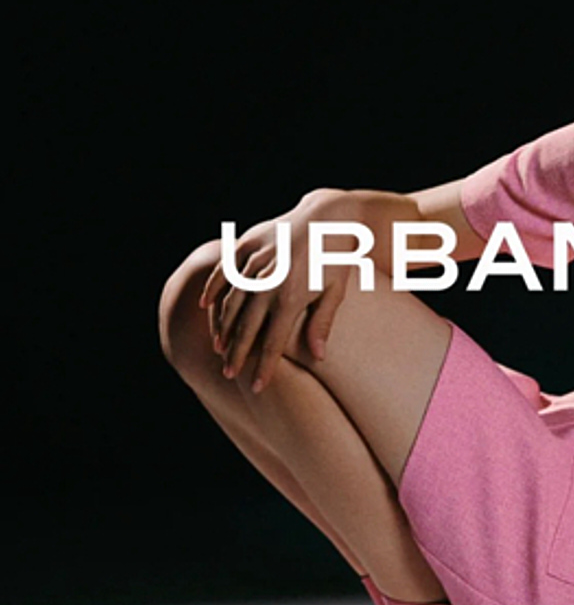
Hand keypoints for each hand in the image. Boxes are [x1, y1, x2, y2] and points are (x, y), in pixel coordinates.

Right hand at [198, 190, 352, 391]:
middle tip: (229, 374)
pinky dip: (213, 289)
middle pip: (247, 326)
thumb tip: (318, 358)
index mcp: (293, 296)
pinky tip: (206, 308)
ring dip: (223, 327)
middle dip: (237, 354)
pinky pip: (225, 271)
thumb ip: (321, 324)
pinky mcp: (247, 244)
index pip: (273, 342)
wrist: (331, 217)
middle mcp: (271, 280)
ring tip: (219, 349)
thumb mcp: (336, 292)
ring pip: (231, 302)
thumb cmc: (337, 260)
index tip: (257, 387)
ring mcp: (256, 261)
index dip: (264, 367)